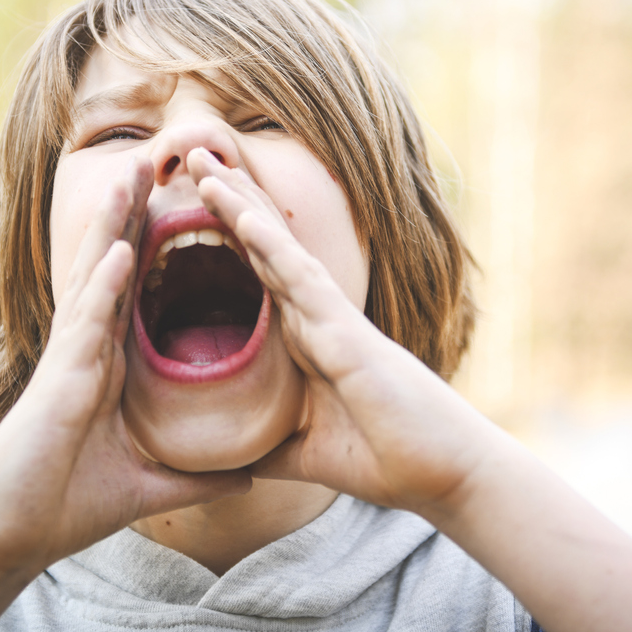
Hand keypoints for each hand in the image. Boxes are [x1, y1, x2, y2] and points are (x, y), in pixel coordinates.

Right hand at [0, 157, 251, 577]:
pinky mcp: (58, 380)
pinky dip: (101, 286)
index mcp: (109, 366)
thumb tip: (251, 474)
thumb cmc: (67, 506)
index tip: (179, 206)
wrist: (12, 538)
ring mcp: (71, 360)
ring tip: (131, 176)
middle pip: (113, 269)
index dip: (151, 247)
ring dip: (113, 227)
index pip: (134, 292)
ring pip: (94, 280)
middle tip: (151, 163)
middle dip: (131, 216)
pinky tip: (117, 250)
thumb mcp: (152, 486)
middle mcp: (89, 352)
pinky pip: (84, 324)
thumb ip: (200, 475)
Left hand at [189, 148, 496, 519]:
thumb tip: (220, 459)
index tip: (187, 205)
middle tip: (190, 156)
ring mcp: (330, 320)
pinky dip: (270, 244)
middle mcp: (315, 319)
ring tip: (202, 163)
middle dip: (227, 202)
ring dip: (238, 204)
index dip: (224, 237)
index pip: (255, 276)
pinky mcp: (345, 332)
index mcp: (303, 341)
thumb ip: (262, 448)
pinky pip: (301, 279)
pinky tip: (240, 214)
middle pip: (262, 247)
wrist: (444, 474)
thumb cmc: (385, 458)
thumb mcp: (302, 453)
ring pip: (275, 248)